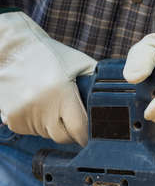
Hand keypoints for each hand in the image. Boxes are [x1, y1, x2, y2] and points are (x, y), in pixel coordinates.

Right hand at [0, 12, 96, 144]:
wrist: (10, 48)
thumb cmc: (47, 54)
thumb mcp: (78, 63)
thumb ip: (96, 81)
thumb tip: (114, 100)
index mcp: (61, 93)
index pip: (79, 130)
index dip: (86, 135)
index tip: (89, 134)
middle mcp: (42, 107)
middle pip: (63, 137)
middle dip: (70, 131)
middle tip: (69, 117)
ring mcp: (26, 115)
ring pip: (47, 135)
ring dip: (51, 126)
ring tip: (49, 104)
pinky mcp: (13, 119)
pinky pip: (31, 132)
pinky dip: (35, 124)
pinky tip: (35, 106)